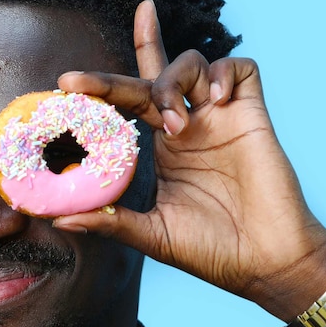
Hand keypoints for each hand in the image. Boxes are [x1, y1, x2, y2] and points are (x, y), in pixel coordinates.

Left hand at [55, 0, 325, 320]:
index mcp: (164, 147)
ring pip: (192, 63)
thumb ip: (110, 222)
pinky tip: (216, 102)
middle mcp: (189, 125)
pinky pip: (241, 69)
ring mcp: (220, 118)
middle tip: (78, 82)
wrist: (267, 264)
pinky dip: (223, 74)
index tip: (65, 80)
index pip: (130, 99)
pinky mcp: (252, 115)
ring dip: (173, 82)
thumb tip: (58, 220)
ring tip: (176, 126)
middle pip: (154, 73)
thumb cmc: (214, 252)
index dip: (104, 82)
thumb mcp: (152, 235)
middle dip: (119, 66)